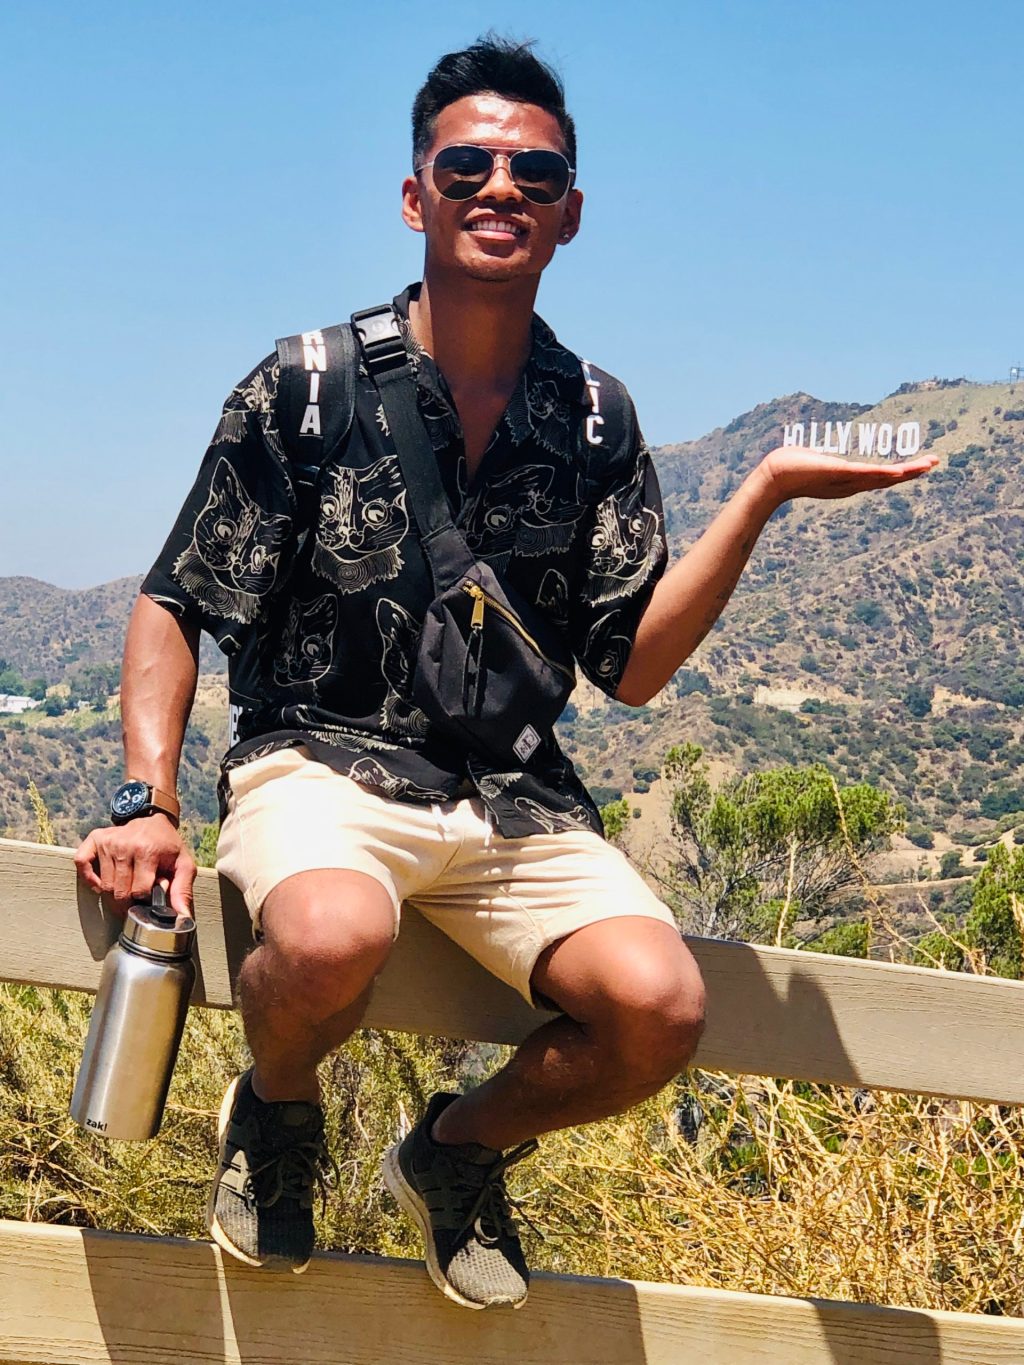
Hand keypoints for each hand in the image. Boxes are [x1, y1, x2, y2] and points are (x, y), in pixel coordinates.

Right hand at [74, 814, 196, 918]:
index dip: (145, 901)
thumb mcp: (183, 865)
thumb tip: (183, 918)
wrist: (153, 821)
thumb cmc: (168, 846)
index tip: (150, 897)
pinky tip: (102, 883)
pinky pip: (82, 863)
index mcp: (148, 851)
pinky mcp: (96, 839)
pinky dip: (89, 878)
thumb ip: (183, 891)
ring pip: (104, 885)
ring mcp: (109, 842)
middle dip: (129, 902)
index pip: (139, 891)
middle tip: (137, 899)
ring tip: (126, 888)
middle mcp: (125, 845)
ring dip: (114, 894)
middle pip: (119, 892)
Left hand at [757, 446, 938, 504]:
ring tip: (927, 465)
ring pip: (881, 478)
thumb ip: (823, 458)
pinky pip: (865, 474)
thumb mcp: (814, 460)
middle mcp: (850, 484)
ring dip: (906, 472)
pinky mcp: (837, 474)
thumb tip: (819, 451)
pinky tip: (898, 471)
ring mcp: (845, 480)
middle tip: (935, 462)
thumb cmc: (788, 467)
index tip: (919, 466)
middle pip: (888, 480)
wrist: (773, 477)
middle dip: (912, 472)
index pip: (880, 477)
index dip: (901, 473)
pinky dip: (882, 474)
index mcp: (847, 481)